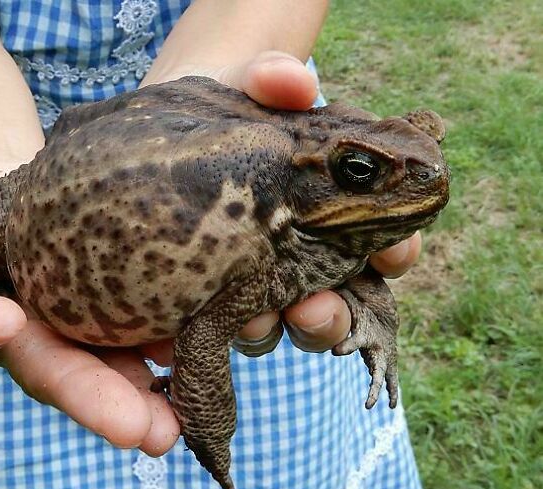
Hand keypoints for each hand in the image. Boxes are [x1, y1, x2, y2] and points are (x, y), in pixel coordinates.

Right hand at [0, 154, 179, 454]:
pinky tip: (198, 356)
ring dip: (141, 395)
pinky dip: (167, 348)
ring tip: (177, 421)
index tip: (0, 323)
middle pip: (51, 369)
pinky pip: (136, 333)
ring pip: (103, 365)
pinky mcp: (106, 306)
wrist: (1, 178)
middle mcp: (18, 331)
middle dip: (92, 400)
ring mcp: (66, 323)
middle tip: (139, 432)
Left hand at [142, 51, 421, 354]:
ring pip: (295, 325)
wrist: (171, 131)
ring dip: (284, 329)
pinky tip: (216, 323)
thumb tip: (295, 85)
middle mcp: (311, 255)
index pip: (386, 246)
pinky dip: (236, 331)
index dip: (395, 254)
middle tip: (316, 308)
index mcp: (342, 214)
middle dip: (336, 314)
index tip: (390, 252)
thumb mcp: (250, 85)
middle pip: (345, 303)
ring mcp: (267, 282)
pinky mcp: (221, 300)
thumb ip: (276, 79)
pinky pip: (242, 331)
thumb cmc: (230, 110)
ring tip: (261, 320)